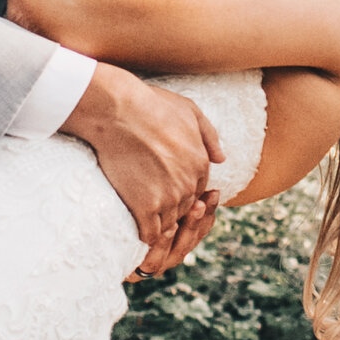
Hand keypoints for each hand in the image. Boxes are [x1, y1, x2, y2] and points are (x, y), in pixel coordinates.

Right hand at [62, 61, 223, 273]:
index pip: (197, 190)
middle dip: (170, 209)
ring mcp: (168, 198)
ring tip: (142, 222)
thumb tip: (222, 158)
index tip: (162, 187)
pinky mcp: (145, 207)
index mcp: (201, 164)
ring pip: (168, 224)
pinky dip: (143, 235)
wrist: (118, 111)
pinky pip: (149, 233)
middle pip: (184, 209)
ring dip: (157, 224)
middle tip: (151, 207)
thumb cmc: (150, 105)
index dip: (179, 190)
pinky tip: (134, 229)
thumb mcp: (190, 110)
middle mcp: (189, 185)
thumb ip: (209, 135)